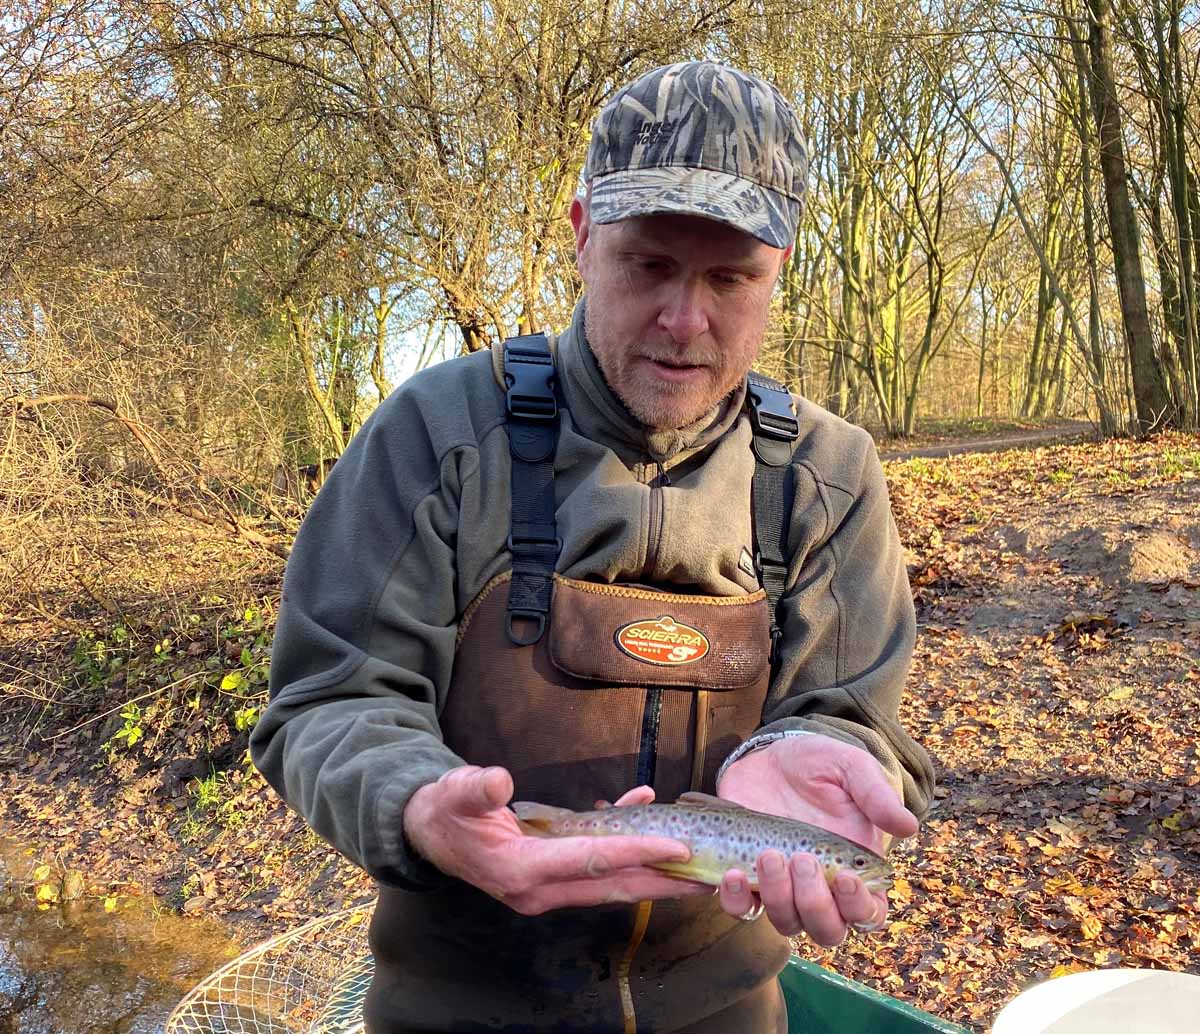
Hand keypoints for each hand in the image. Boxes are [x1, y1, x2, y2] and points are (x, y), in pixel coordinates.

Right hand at [402, 766, 709, 914]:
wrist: (426, 831)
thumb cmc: (444, 811)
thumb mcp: (454, 793)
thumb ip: (475, 788)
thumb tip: (498, 781)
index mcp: (520, 870)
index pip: (590, 863)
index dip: (635, 852)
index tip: (676, 847)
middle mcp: (539, 889)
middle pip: (612, 886)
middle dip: (662, 881)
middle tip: (709, 876)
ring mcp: (545, 888)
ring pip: (610, 884)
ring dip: (652, 874)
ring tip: (697, 868)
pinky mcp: (550, 878)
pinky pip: (596, 867)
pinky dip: (623, 846)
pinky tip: (640, 808)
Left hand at [714, 735, 917, 945]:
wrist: (771, 754)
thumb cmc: (820, 763)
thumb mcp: (850, 768)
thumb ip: (876, 795)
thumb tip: (909, 826)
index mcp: (856, 869)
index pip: (869, 912)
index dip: (859, 906)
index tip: (844, 877)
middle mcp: (822, 888)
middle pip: (827, 930)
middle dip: (815, 903)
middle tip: (801, 859)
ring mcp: (783, 887)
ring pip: (787, 923)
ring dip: (777, 898)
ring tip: (767, 855)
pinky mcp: (748, 878)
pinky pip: (742, 909)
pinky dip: (736, 900)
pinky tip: (732, 874)